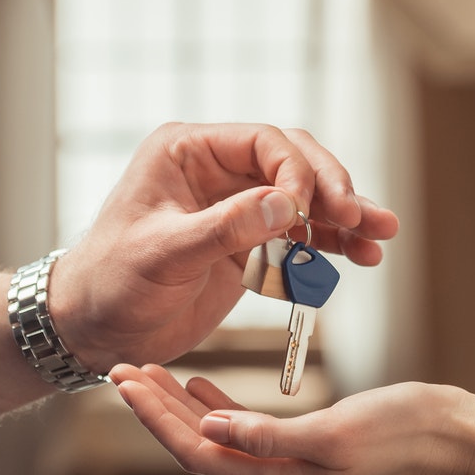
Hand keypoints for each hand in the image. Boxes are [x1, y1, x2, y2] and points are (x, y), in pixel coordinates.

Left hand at [51, 123, 398, 371]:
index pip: (264, 142)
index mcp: (187, 152)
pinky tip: (361, 257)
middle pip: (295, 164)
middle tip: (363, 218)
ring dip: (344, 218)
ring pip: (305, 199)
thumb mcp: (163, 255)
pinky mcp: (247, 243)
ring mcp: (235, 206)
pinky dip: (330, 247)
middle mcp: (216, 170)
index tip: (312, 211)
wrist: (92, 332)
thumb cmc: (109, 285)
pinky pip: (298, 236)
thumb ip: (226, 227)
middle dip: (334, 190)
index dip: (298, 172)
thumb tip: (288, 203)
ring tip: (381, 237)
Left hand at [110, 364, 474, 474]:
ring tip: (148, 373)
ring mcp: (295, 468)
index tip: (125, 380)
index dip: (157, 417)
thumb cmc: (405, 427)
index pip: (200, 449)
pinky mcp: (309, 448)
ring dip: (181, 406)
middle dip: (157, 409)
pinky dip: (219, 405)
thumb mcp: (337, 431)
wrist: (456, 436)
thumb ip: (271, 435)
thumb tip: (211, 427)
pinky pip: (247, 430)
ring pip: (218, 435)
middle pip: (201, 445)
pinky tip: (201, 384)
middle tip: (121, 368)